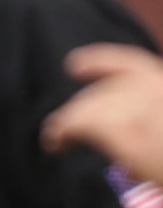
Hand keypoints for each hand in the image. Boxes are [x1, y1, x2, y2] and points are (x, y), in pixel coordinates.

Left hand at [43, 43, 162, 182]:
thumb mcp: (161, 125)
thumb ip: (151, 121)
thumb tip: (124, 145)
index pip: (131, 64)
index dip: (100, 62)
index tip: (74, 65)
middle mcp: (155, 87)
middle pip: (104, 91)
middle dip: (82, 108)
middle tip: (61, 129)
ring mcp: (141, 104)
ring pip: (88, 106)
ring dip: (67, 123)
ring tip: (55, 139)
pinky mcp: (124, 127)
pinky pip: (79, 122)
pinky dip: (62, 133)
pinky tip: (55, 144)